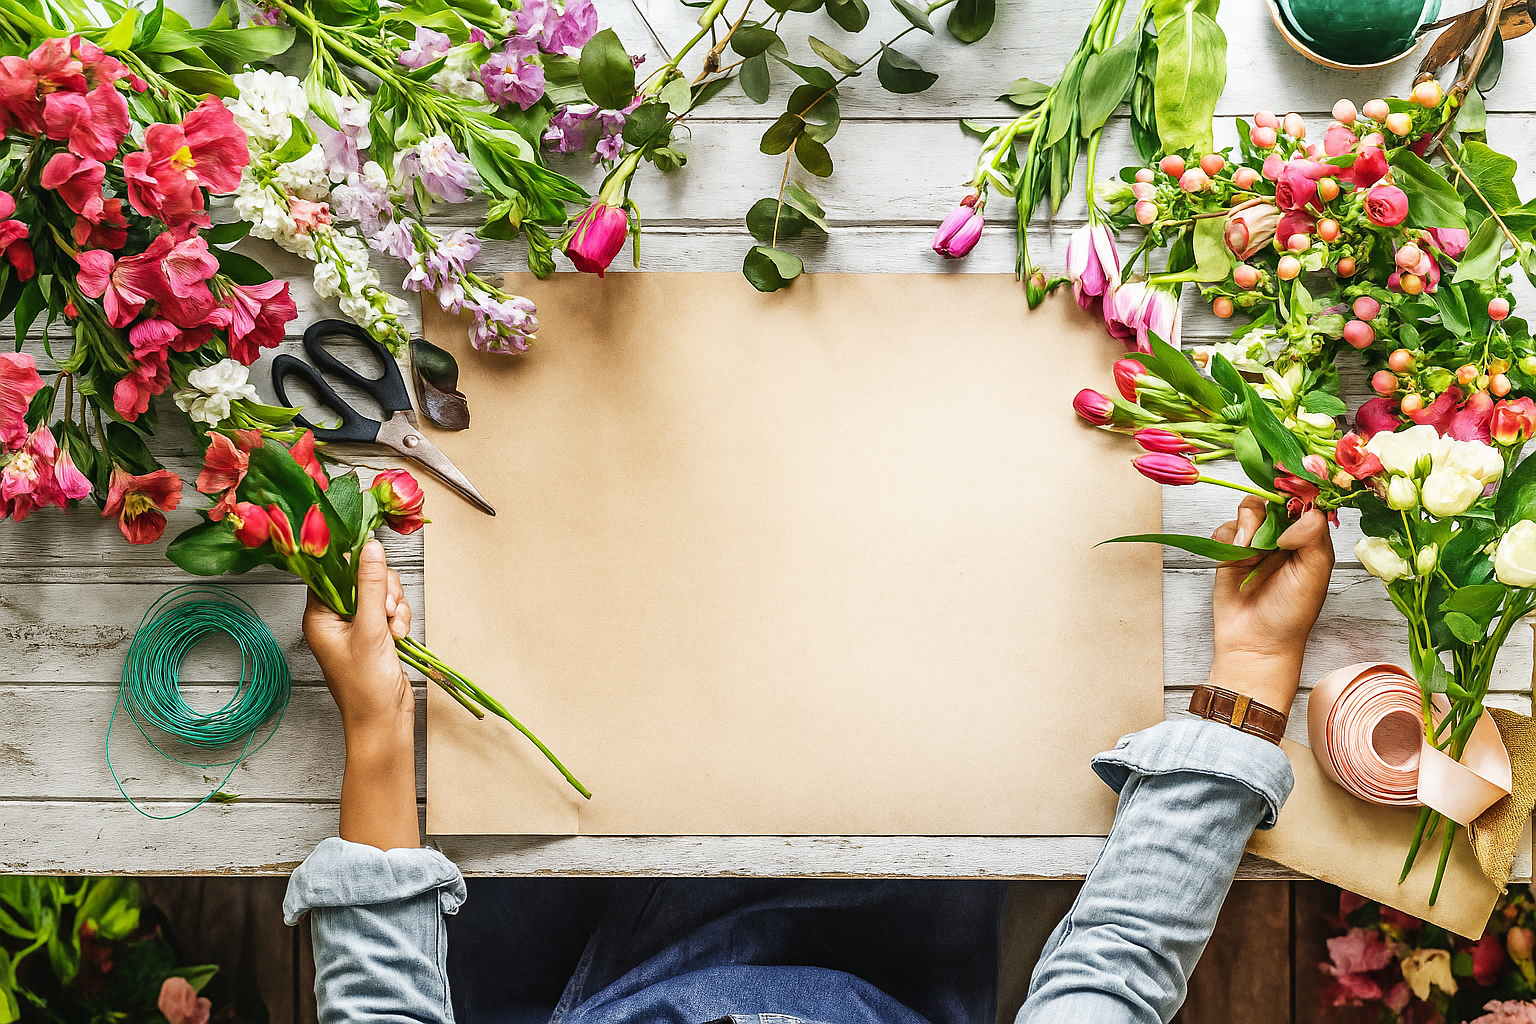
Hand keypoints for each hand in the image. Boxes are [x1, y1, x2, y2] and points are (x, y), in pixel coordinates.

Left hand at [303, 539, 413, 738]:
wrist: (384, 720)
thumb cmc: (365, 685)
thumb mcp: (370, 629)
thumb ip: (371, 585)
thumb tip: (371, 546)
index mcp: (319, 616)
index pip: (331, 573)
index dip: (353, 566)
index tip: (373, 567)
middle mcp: (335, 618)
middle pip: (361, 579)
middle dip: (382, 590)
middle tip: (385, 611)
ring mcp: (357, 626)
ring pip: (380, 593)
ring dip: (394, 606)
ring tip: (393, 629)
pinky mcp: (376, 633)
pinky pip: (390, 609)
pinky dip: (399, 618)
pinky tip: (399, 636)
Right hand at [1208, 496, 1334, 715]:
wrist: (1256, 642)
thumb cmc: (1291, 614)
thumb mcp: (1314, 575)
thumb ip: (1314, 538)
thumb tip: (1301, 513)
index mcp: (1310, 540)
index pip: (1306, 503)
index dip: (1299, 493)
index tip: (1291, 492)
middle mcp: (1283, 537)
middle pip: (1274, 500)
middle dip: (1269, 506)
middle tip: (1269, 524)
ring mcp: (1255, 543)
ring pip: (1248, 510)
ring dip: (1248, 522)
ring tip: (1251, 547)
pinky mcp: (1229, 552)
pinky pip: (1225, 528)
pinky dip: (1228, 535)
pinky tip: (1237, 554)